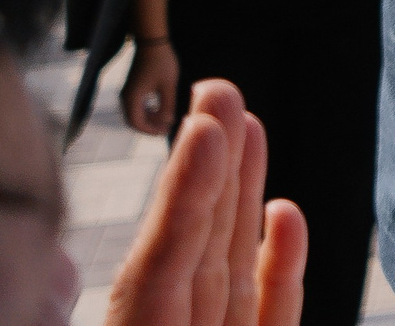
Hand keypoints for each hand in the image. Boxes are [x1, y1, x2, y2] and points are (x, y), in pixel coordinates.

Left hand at [106, 79, 305, 325]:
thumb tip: (109, 243)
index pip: (158, 267)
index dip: (184, 197)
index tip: (203, 128)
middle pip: (197, 243)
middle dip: (212, 166)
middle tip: (216, 90)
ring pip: (233, 260)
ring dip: (243, 190)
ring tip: (248, 124)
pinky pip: (273, 307)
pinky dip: (282, 261)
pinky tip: (284, 211)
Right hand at [122, 38, 180, 136]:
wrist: (152, 41)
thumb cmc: (161, 62)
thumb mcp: (168, 85)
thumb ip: (167, 105)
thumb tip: (167, 122)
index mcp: (132, 98)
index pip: (136, 123)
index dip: (150, 131)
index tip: (164, 132)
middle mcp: (125, 97)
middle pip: (133, 121)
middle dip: (149, 127)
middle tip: (165, 129)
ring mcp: (127, 92)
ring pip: (134, 114)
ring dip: (148, 119)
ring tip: (165, 120)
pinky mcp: (132, 87)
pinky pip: (136, 106)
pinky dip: (146, 111)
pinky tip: (160, 109)